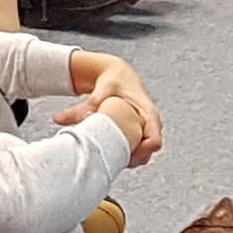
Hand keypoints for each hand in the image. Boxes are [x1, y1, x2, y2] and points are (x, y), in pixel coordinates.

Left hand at [59, 50, 163, 166]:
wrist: (118, 74)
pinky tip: (109, 152)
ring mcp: (145, 130)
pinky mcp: (137, 133)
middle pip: (148, 153)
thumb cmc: (115, 79)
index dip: (142, 152)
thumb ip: (91, 104)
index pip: (154, 141)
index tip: (126, 155)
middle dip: (131, 159)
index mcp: (148, 113)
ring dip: (127, 158)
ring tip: (107, 157)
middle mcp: (150, 124)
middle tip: (111, 159)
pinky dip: (124, 154)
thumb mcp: (104, 88)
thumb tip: (78, 116)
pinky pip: (135, 150)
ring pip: (142, 154)